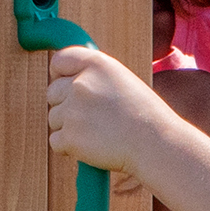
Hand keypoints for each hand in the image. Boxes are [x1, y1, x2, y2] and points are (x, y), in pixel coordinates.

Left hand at [45, 47, 161, 181]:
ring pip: (54, 119)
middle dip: (66, 106)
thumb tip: (67, 81)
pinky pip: (56, 142)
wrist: (157, 147)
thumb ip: (94, 77)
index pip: (59, 61)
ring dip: (70, 129)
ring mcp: (73, 111)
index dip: (59, 75)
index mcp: (95, 64)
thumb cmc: (147, 119)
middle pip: (52, 93)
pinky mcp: (70, 138)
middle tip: (92, 120)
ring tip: (98, 136)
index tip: (67, 87)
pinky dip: (69, 148)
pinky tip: (92, 149)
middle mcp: (80, 83)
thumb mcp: (123, 82)